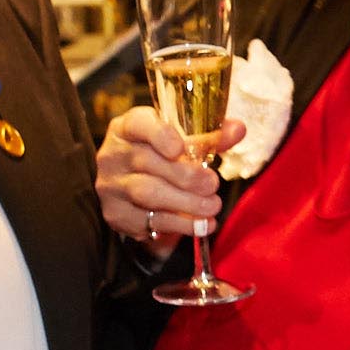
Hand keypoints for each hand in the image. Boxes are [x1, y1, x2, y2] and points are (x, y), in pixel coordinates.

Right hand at [95, 105, 223, 251]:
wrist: (129, 186)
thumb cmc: (158, 156)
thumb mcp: (178, 140)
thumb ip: (207, 136)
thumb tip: (238, 129)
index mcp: (127, 128)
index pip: (138, 124)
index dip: (160, 135)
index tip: (180, 148)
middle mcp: (114, 155)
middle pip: (147, 162)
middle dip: (186, 176)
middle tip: (212, 184)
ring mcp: (112, 186)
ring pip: (147, 194)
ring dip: (186, 202)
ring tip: (212, 207)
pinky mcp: (117, 214)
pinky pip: (148, 221)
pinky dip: (180, 225)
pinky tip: (201, 225)